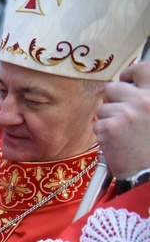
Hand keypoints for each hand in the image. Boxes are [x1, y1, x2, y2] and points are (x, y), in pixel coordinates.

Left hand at [94, 61, 149, 178]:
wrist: (149, 173)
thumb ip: (146, 96)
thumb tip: (129, 81)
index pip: (141, 68)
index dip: (130, 74)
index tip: (127, 81)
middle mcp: (145, 100)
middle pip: (113, 87)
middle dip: (113, 100)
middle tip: (121, 115)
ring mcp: (127, 112)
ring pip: (103, 107)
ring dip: (108, 119)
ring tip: (123, 133)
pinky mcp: (111, 126)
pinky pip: (98, 123)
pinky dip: (103, 133)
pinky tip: (116, 142)